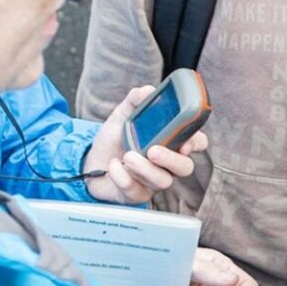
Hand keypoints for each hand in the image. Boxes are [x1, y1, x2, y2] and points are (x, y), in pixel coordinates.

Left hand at [84, 83, 209, 203]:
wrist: (90, 161)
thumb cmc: (114, 141)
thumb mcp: (123, 116)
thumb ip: (136, 101)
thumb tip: (147, 91)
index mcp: (170, 143)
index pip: (196, 143)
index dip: (195, 142)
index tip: (184, 140)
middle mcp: (167, 165)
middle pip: (185, 167)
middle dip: (172, 159)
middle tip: (153, 150)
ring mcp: (153, 182)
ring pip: (163, 181)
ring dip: (145, 169)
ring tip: (128, 156)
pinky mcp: (137, 195)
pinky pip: (136, 191)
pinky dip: (123, 176)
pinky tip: (113, 165)